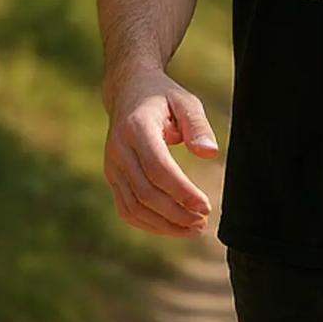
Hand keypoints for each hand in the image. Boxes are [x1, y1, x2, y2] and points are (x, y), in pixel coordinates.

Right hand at [102, 69, 218, 238]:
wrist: (129, 91)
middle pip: (146, 193)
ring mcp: (112, 166)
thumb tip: (210, 153)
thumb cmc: (163, 97)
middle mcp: (119, 150)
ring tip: (193, 229)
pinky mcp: (112, 177)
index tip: (205, 206)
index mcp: (136, 128)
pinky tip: (172, 227)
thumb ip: (198, 126)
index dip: (181, 191)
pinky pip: (127, 208)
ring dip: (164, 224)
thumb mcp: (186, 101)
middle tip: (203, 222)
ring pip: (134, 207)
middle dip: (176, 213)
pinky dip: (149, 224)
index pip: (158, 168)